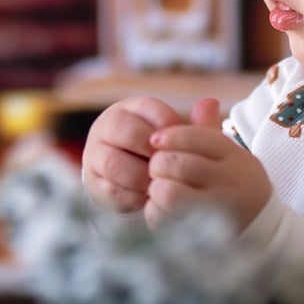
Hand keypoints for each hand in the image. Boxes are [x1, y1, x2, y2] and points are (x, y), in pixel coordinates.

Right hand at [82, 95, 186, 214]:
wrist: (130, 184)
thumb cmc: (159, 155)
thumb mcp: (177, 140)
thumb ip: (196, 125)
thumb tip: (212, 103)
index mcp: (129, 108)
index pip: (148, 107)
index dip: (169, 128)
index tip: (183, 147)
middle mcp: (107, 126)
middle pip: (124, 130)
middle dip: (151, 153)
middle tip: (169, 169)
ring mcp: (95, 153)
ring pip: (113, 162)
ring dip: (140, 178)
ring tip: (159, 186)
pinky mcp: (92, 182)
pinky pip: (110, 189)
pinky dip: (132, 197)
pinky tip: (148, 200)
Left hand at [144, 97, 273, 231]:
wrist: (263, 234)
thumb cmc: (237, 188)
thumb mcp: (232, 158)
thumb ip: (211, 132)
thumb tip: (205, 101)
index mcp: (237, 158)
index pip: (197, 136)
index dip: (170, 135)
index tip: (155, 140)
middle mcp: (231, 183)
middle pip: (178, 163)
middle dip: (159, 164)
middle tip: (157, 169)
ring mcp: (218, 212)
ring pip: (169, 192)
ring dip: (157, 188)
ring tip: (159, 188)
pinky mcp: (202, 236)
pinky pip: (165, 218)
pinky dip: (156, 212)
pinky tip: (163, 210)